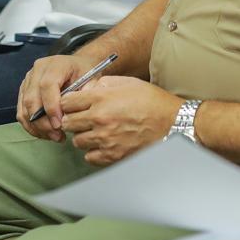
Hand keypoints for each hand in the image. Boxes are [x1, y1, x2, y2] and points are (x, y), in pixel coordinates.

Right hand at [17, 54, 91, 140]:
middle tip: (57, 135)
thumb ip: (87, 93)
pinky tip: (45, 133)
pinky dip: (31, 126)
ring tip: (54, 137)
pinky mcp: (24, 91)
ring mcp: (28, 80)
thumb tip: (79, 109)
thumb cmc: (84, 73)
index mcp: (55, 64)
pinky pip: (22, 112)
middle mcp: (38, 70)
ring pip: (24, 108)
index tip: (60, 124)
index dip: (51, 107)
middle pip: (32, 98)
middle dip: (43, 122)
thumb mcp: (91, 79)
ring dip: (37, 127)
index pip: (47, 85)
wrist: (76, 66)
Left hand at [60, 76, 181, 166]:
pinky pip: (89, 157)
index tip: (72, 105)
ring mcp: (105, 139)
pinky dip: (93, 152)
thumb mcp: (128, 83)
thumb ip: (104, 84)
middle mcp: (100, 119)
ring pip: (77, 141)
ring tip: (96, 132)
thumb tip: (87, 89)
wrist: (173, 123)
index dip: (68, 103)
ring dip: (84, 136)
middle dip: (72, 120)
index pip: (67, 102)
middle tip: (82, 119)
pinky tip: (103, 144)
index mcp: (101, 98)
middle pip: (67, 123)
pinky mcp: (112, 156)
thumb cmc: (153, 101)